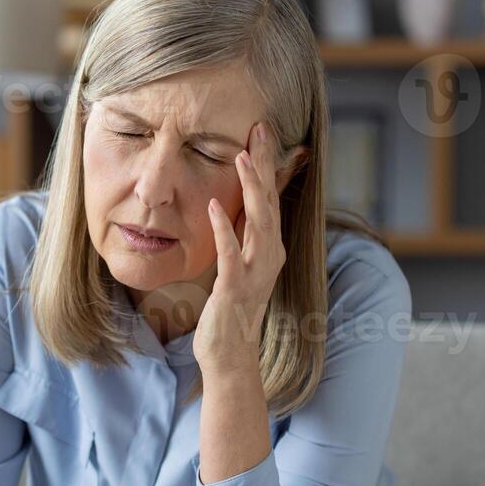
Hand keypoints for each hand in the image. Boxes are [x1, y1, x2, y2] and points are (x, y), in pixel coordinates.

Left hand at [193, 121, 288, 377]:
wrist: (230, 355)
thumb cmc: (230, 310)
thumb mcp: (239, 264)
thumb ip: (243, 235)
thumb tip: (243, 206)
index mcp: (269, 248)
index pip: (270, 197)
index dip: (267, 164)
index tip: (261, 130)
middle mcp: (269, 256)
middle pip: (270, 202)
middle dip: (265, 165)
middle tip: (259, 130)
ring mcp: (255, 273)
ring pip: (258, 224)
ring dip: (250, 190)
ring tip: (240, 158)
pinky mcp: (234, 289)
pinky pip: (231, 254)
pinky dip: (224, 229)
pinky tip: (213, 206)